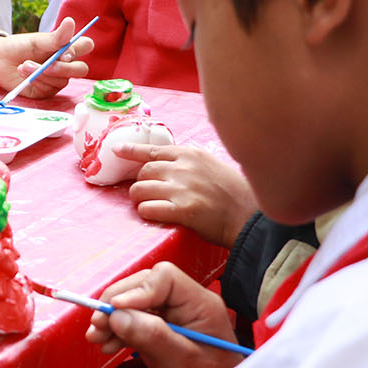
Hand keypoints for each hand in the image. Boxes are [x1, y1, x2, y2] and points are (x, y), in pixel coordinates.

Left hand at [0, 16, 91, 97]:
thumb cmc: (18, 47)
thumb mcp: (37, 41)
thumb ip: (55, 37)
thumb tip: (70, 22)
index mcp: (66, 47)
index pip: (86, 46)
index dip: (79, 50)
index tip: (63, 51)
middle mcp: (65, 64)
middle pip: (81, 69)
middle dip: (62, 68)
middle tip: (45, 65)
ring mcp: (57, 79)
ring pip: (62, 81)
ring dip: (42, 73)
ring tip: (23, 65)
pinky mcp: (46, 91)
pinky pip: (48, 89)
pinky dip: (36, 81)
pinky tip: (24, 74)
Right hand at [87, 262, 241, 367]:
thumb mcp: (182, 364)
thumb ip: (151, 336)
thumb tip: (117, 316)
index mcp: (200, 305)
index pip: (163, 279)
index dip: (135, 291)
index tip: (113, 310)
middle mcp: (187, 307)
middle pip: (145, 288)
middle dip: (118, 304)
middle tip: (97, 324)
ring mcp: (175, 321)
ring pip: (136, 306)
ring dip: (114, 319)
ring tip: (96, 337)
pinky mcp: (163, 337)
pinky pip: (136, 324)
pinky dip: (119, 332)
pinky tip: (107, 345)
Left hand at [122, 143, 257, 247]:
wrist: (250, 217)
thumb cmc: (233, 194)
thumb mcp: (212, 166)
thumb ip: (188, 163)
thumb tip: (164, 165)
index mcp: (191, 154)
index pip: (153, 150)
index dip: (132, 151)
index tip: (117, 150)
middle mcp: (184, 168)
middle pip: (143, 172)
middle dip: (141, 185)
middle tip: (150, 195)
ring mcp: (182, 188)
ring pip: (139, 190)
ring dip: (141, 201)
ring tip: (152, 207)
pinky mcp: (183, 210)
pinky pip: (147, 209)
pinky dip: (147, 213)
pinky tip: (156, 216)